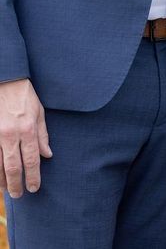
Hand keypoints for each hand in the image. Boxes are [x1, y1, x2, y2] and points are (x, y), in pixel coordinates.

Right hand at [0, 78, 51, 196]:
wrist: (6, 83)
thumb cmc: (25, 97)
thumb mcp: (39, 113)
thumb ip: (43, 135)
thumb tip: (47, 155)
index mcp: (27, 129)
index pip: (32, 159)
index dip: (33, 176)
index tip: (34, 187)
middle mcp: (10, 135)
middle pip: (13, 167)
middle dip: (16, 184)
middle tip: (19, 195)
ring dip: (1, 180)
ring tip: (6, 190)